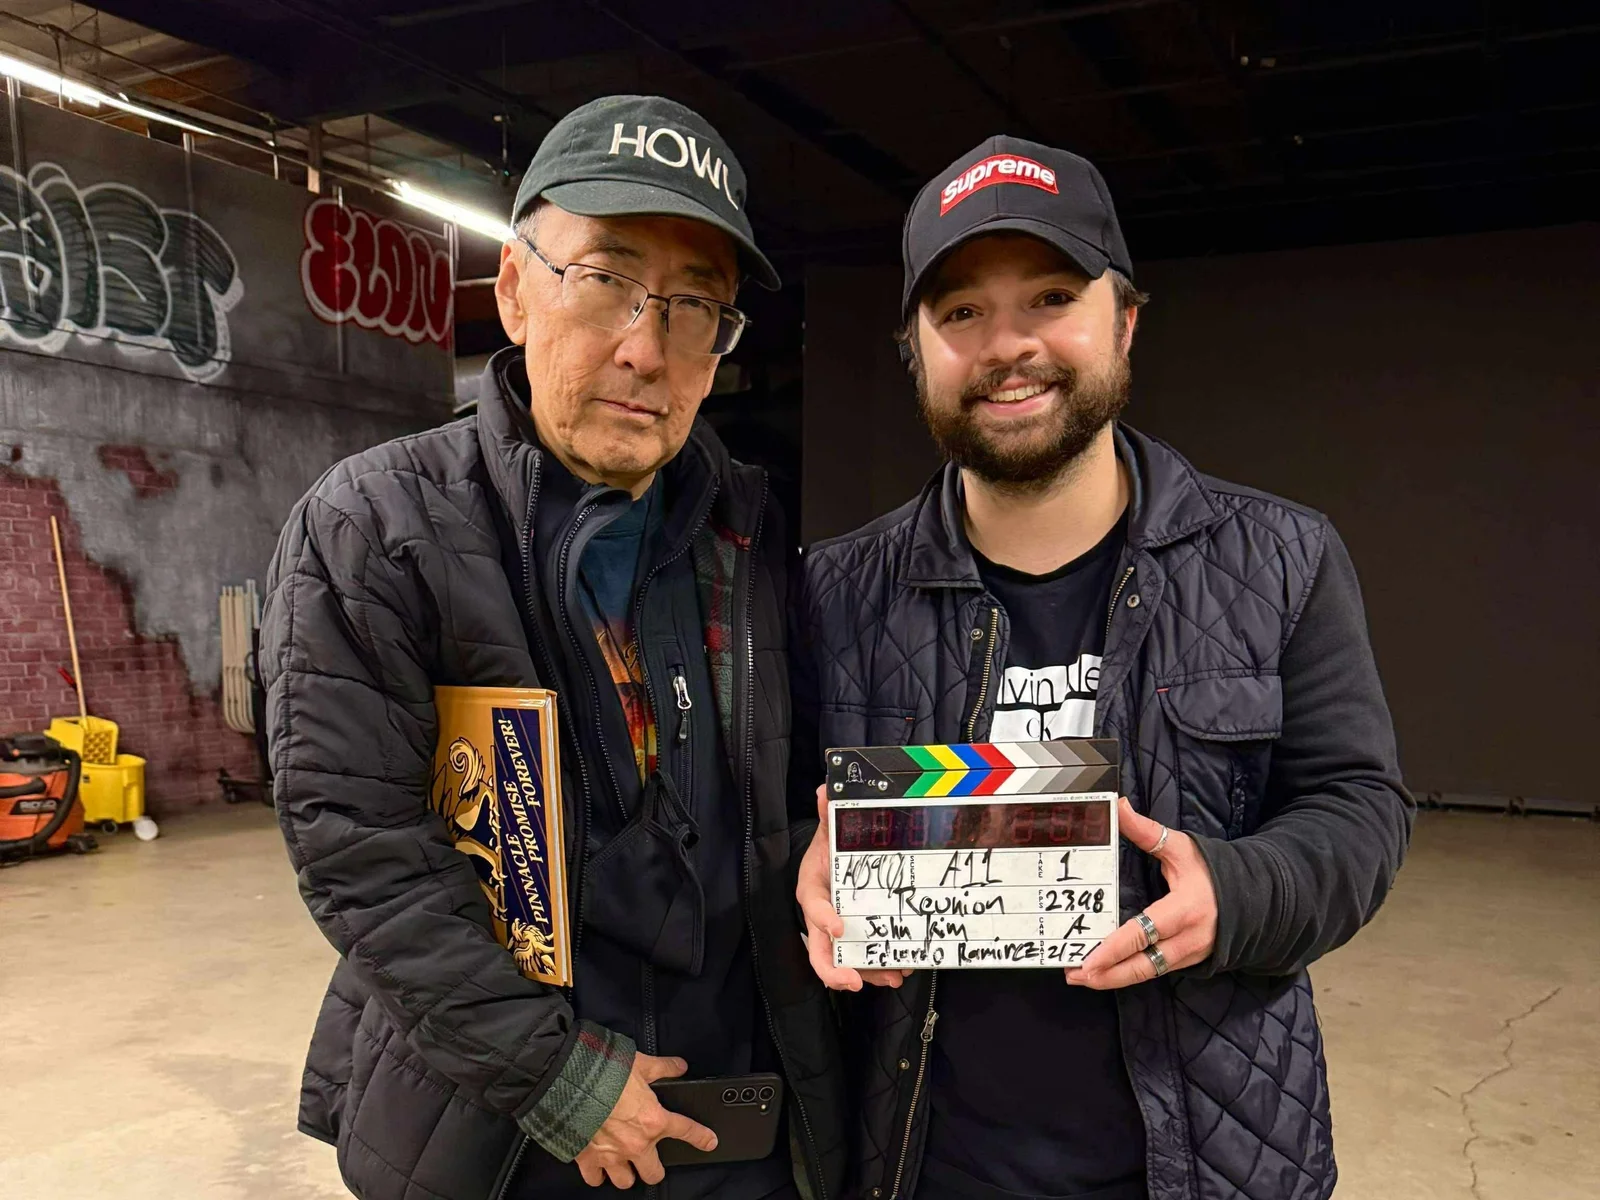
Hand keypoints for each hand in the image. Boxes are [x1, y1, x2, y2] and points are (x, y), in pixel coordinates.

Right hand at [574, 1053, 716, 1187]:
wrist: (570, 1084)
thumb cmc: (606, 1073)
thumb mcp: (640, 1064)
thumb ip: (662, 1067)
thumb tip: (678, 1066)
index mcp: (654, 1120)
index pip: (686, 1131)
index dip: (701, 1138)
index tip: (709, 1143)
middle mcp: (636, 1144)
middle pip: (653, 1173)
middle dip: (653, 1168)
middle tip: (650, 1159)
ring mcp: (612, 1155)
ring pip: (625, 1181)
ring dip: (626, 1173)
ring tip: (624, 1163)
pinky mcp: (588, 1159)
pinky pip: (595, 1179)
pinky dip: (597, 1174)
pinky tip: (598, 1167)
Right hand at [798, 785, 913, 991]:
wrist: (839, 860)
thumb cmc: (833, 848)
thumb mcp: (832, 829)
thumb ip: (830, 812)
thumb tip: (825, 789)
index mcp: (812, 888)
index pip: (811, 903)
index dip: (821, 916)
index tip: (837, 925)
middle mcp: (821, 915)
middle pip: (818, 949)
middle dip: (833, 970)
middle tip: (853, 980)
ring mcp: (839, 932)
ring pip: (845, 960)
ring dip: (868, 972)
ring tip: (893, 976)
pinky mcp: (856, 939)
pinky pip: (865, 959)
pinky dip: (881, 968)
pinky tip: (901, 970)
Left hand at [1066, 797, 1216, 988]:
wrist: (1254, 896)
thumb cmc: (1215, 871)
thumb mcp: (1182, 848)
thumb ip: (1147, 831)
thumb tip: (1119, 806)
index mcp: (1184, 909)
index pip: (1143, 933)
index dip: (1114, 949)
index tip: (1089, 960)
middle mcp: (1188, 938)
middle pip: (1143, 966)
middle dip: (1107, 975)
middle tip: (1075, 976)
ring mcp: (1190, 954)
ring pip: (1149, 974)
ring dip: (1114, 980)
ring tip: (1083, 979)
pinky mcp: (1189, 962)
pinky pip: (1156, 972)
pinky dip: (1130, 976)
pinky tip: (1108, 974)